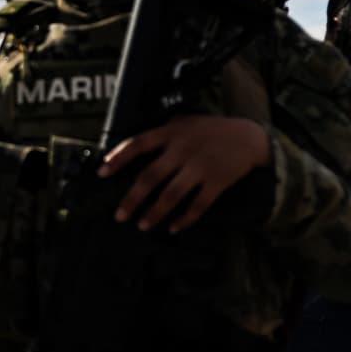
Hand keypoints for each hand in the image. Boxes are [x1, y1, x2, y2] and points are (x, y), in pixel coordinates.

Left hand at [98, 115, 270, 233]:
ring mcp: (200, 167)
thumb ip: (162, 134)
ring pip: (171, 194)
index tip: (101, 173)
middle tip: (119, 216)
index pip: (137, 144)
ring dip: (155, 213)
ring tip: (142, 225)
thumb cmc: (211, 130)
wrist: (250, 137)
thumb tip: (133, 149)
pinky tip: (173, 228)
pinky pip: (198, 205)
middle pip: (150, 176)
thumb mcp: (184, 123)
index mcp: (170, 133)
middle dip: (132, 198)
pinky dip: (185, 219)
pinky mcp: (218, 182)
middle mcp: (182, 150)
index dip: (118, 158)